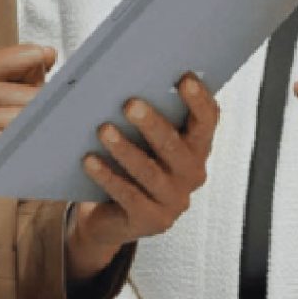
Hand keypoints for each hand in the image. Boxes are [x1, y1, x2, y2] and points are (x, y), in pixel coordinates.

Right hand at [0, 43, 49, 252]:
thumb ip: (10, 82)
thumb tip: (50, 57)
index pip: (26, 54)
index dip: (47, 71)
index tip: (57, 85)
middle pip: (35, 92)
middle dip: (48, 112)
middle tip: (48, 130)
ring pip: (30, 120)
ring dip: (42, 136)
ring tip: (34, 149)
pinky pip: (19, 144)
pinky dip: (31, 155)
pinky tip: (27, 163)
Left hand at [68, 74, 220, 274]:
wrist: (112, 217)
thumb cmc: (130, 165)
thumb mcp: (145, 140)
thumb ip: (149, 113)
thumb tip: (130, 78)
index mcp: (196, 148)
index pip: (207, 121)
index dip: (199, 101)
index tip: (185, 79)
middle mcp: (192, 175)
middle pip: (175, 147)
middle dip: (153, 124)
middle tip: (130, 104)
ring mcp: (173, 201)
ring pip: (150, 173)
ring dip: (125, 150)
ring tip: (103, 130)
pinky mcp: (150, 220)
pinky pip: (128, 196)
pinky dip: (108, 176)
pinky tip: (90, 161)